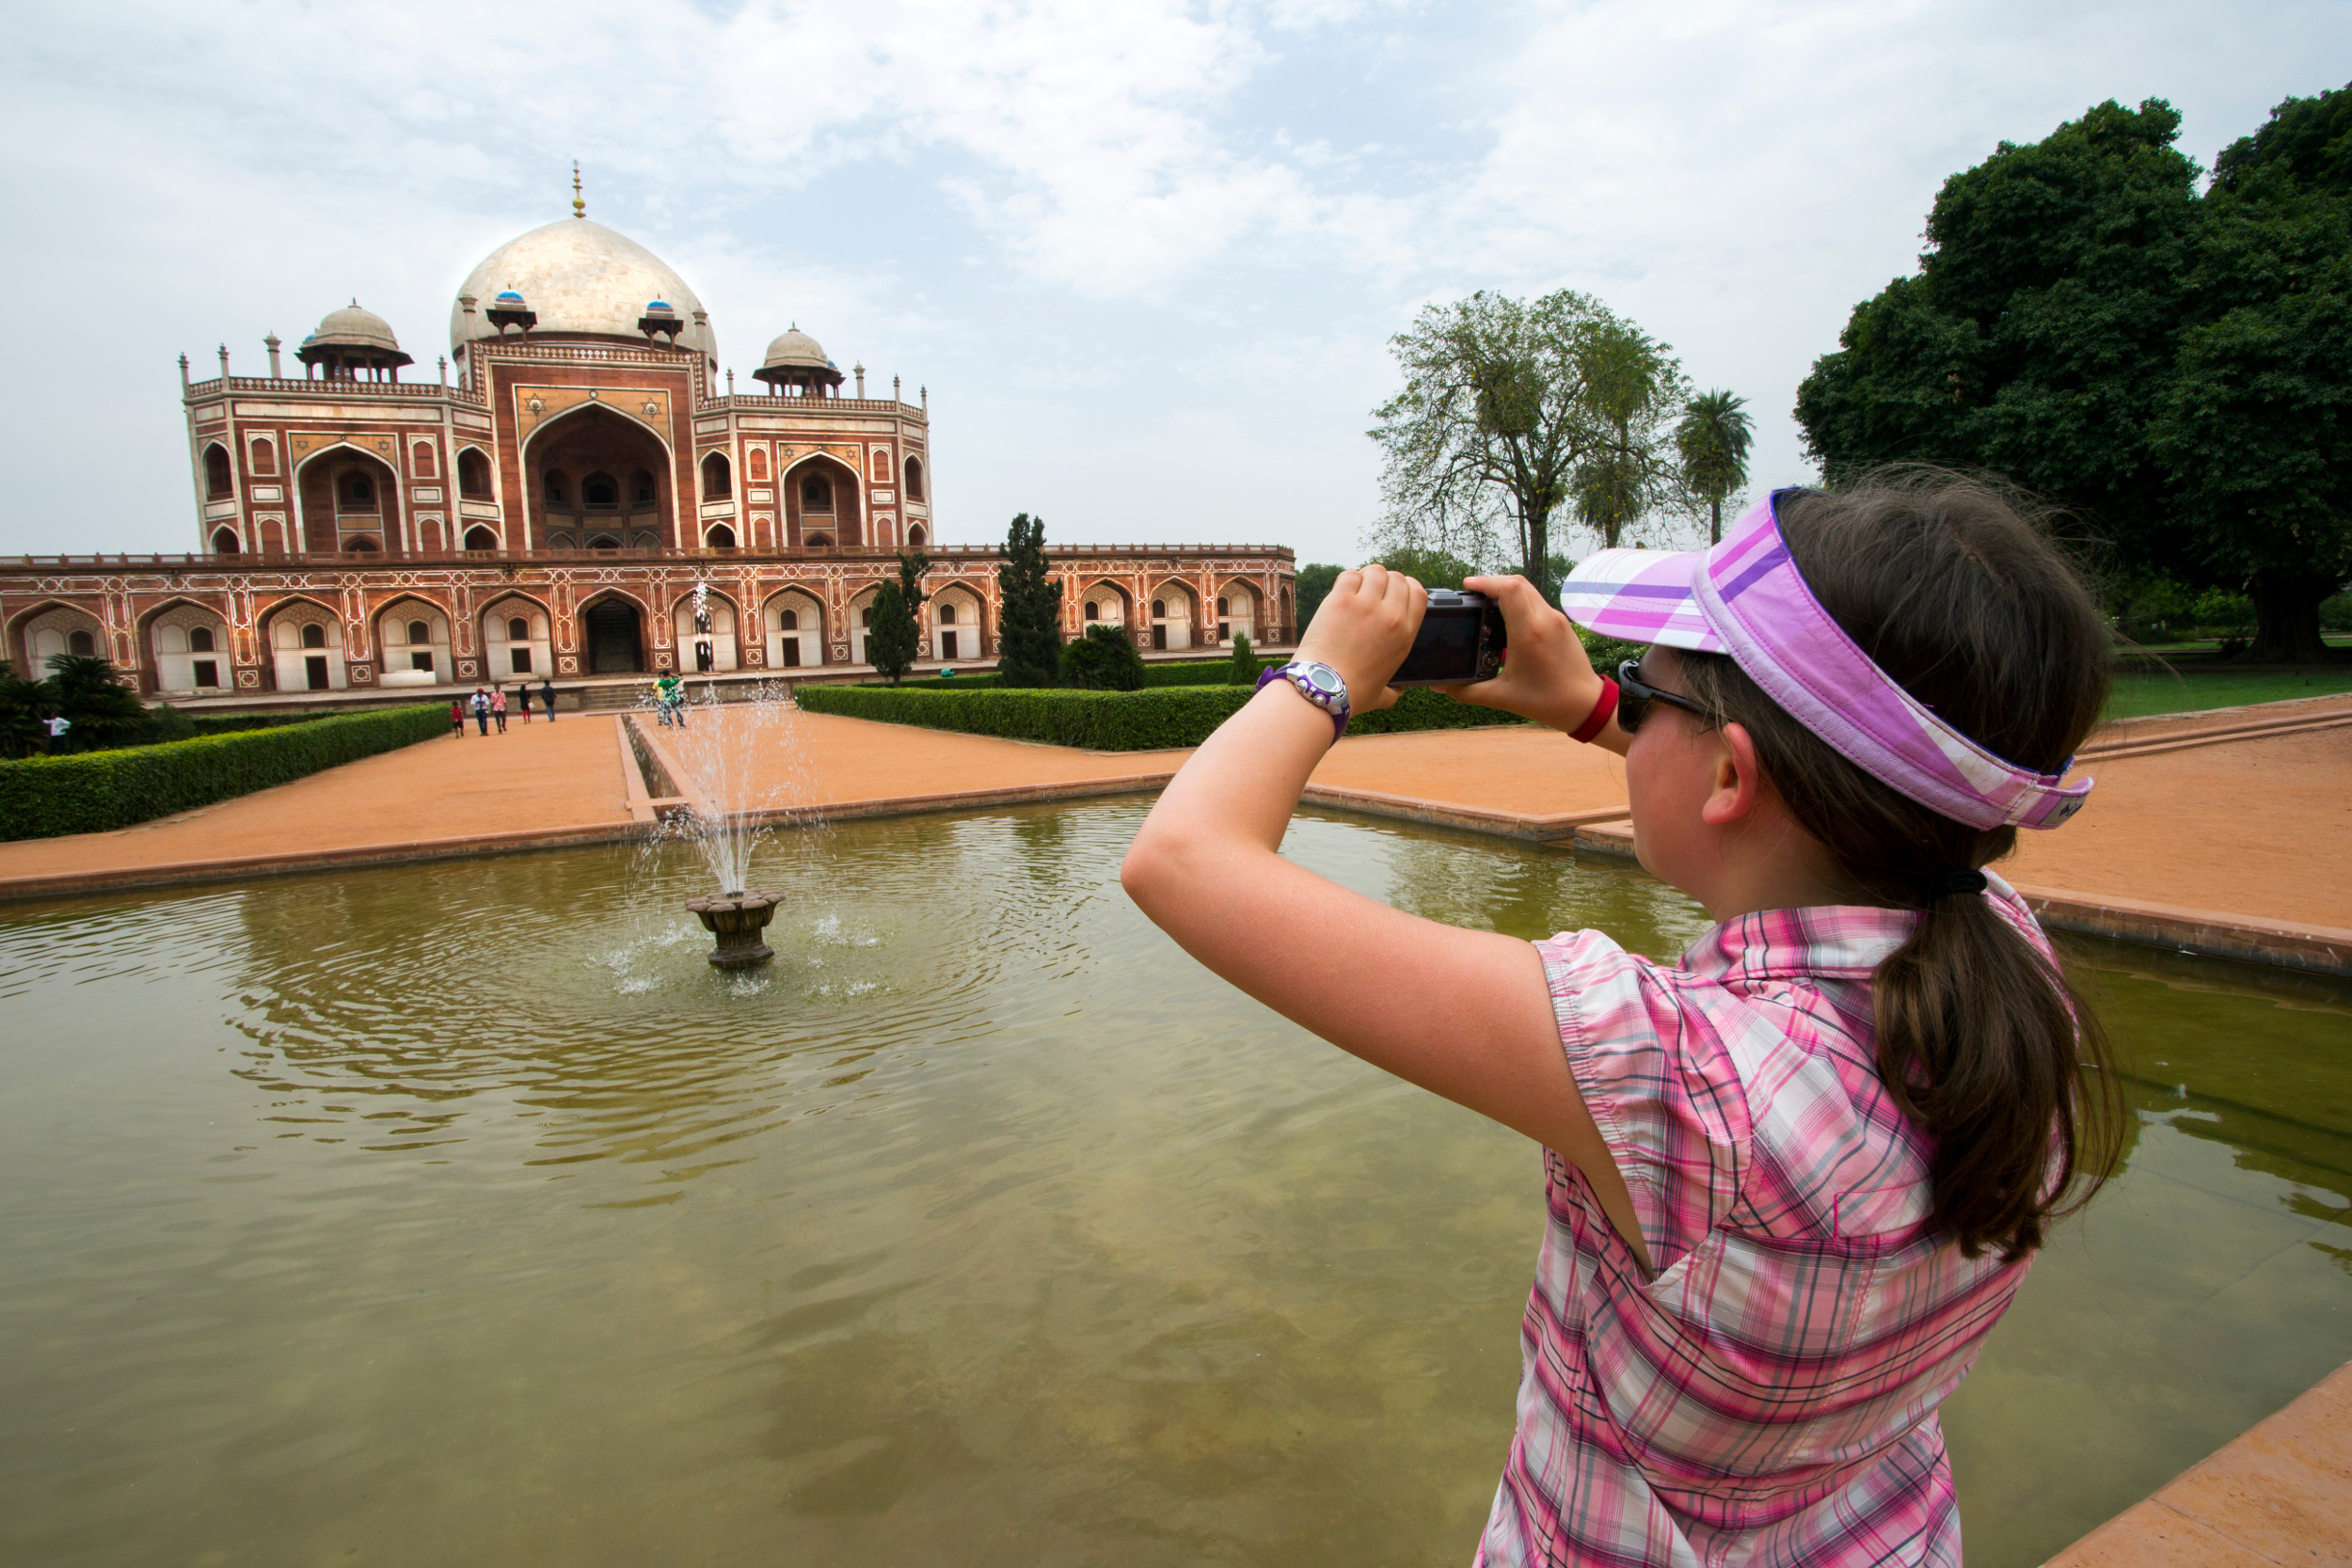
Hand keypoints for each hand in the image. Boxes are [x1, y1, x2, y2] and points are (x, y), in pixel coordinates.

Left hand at [1293, 563, 1424, 713]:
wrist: (1324, 688)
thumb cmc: (1351, 694)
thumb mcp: (1382, 694)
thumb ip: (1393, 691)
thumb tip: (1397, 693)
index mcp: (1406, 635)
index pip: (1418, 593)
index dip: (1407, 586)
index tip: (1394, 591)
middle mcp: (1391, 617)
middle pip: (1397, 578)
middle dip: (1384, 581)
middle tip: (1369, 592)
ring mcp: (1366, 606)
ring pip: (1375, 571)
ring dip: (1366, 577)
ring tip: (1355, 589)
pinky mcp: (1341, 600)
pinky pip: (1350, 575)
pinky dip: (1347, 579)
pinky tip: (1340, 593)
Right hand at [1437, 575, 1606, 734]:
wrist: (1586, 706)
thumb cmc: (1548, 702)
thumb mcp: (1501, 696)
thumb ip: (1466, 691)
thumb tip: (1441, 687)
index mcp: (1529, 632)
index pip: (1508, 588)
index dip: (1486, 581)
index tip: (1468, 586)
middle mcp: (1545, 619)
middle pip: (1517, 582)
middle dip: (1493, 583)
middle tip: (1474, 594)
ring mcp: (1556, 620)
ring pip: (1529, 590)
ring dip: (1507, 591)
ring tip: (1488, 605)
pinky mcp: (1562, 624)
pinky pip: (1537, 602)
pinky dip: (1520, 602)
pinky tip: (1508, 620)